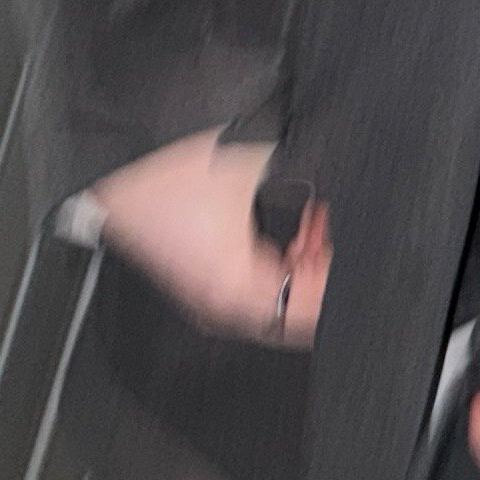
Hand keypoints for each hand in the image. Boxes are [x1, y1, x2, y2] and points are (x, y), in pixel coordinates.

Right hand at [86, 131, 331, 345]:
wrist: (115, 165)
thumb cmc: (170, 172)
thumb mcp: (260, 169)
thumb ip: (307, 185)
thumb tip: (340, 186)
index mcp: (236, 295)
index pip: (311, 313)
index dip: (342, 284)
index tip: (364, 256)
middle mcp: (222, 308)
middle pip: (296, 310)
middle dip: (327, 272)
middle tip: (346, 234)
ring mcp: (210, 299)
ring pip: (279, 298)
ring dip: (307, 263)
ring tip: (324, 222)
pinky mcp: (202, 281)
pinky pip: (258, 285)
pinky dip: (284, 261)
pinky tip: (300, 228)